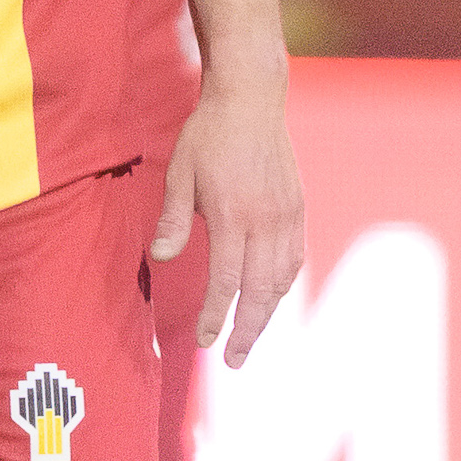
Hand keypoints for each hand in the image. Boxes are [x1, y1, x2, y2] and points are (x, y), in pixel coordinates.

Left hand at [151, 77, 304, 367]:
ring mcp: (287, 216)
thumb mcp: (180, 171)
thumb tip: (162, 258)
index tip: (206, 344)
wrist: (251, 99)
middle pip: (260, 292)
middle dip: (247, 332)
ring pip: (282, 281)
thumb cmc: (208, 135)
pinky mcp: (298, 208)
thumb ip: (174, 217)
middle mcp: (266, 222)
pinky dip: (284, 285)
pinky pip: (295, 260)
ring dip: (268, 314)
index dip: (216, 317)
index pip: (226, 282)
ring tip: (251, 336)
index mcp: (233, 215)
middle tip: (233, 361)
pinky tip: (272, 297)